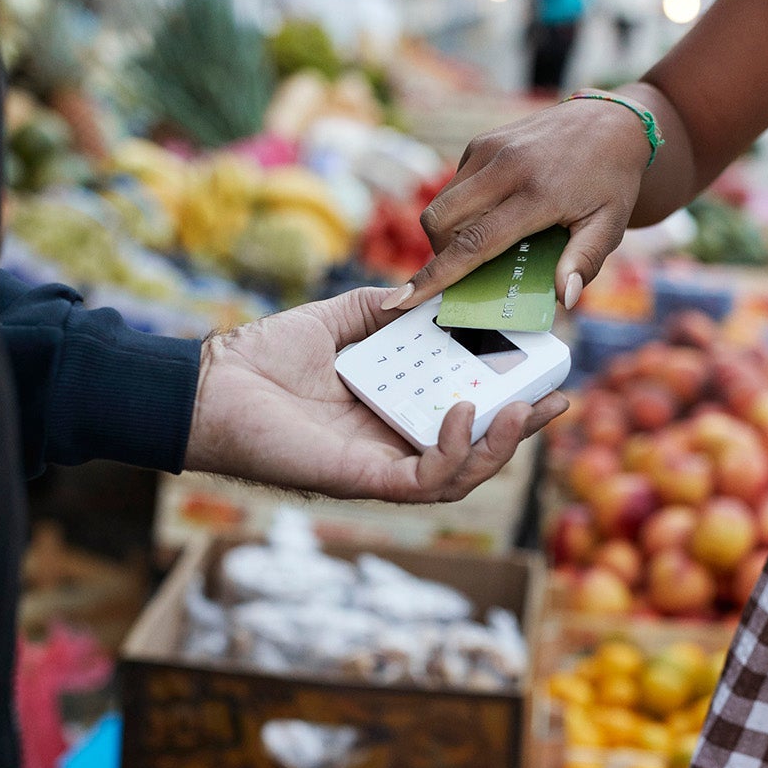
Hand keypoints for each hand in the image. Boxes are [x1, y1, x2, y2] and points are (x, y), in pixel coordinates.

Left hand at [183, 287, 569, 501]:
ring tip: (526, 410)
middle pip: (474, 447)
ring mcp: (380, 463)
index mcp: (391, 406)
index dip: (508, 395)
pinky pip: (425, 480)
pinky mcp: (363, 478)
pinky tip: (467, 412)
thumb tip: (426, 288)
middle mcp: (392, 440)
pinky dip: (455, 451)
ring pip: (461, 474)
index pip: (464, 408)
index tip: (543, 367)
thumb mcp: (337, 319)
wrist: (209, 385)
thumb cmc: (260, 357)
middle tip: (559, 398)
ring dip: (500, 446)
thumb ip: (382, 307)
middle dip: (522, 427)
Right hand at [389, 95, 657, 312]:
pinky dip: (463, 208)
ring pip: (442, 203)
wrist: (611, 122)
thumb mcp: (610, 225)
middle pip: (440, 222)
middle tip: (466, 272)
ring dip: (450, 232)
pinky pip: (456, 184)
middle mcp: (506, 167)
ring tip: (485, 243)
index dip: (436, 275)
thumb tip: (564, 298)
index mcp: (537, 194)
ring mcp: (490, 149)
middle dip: (439, 255)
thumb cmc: (612, 181)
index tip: (403, 299)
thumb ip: (585, 261)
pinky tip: (496, 212)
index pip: (473, 243)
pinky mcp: (483, 141)